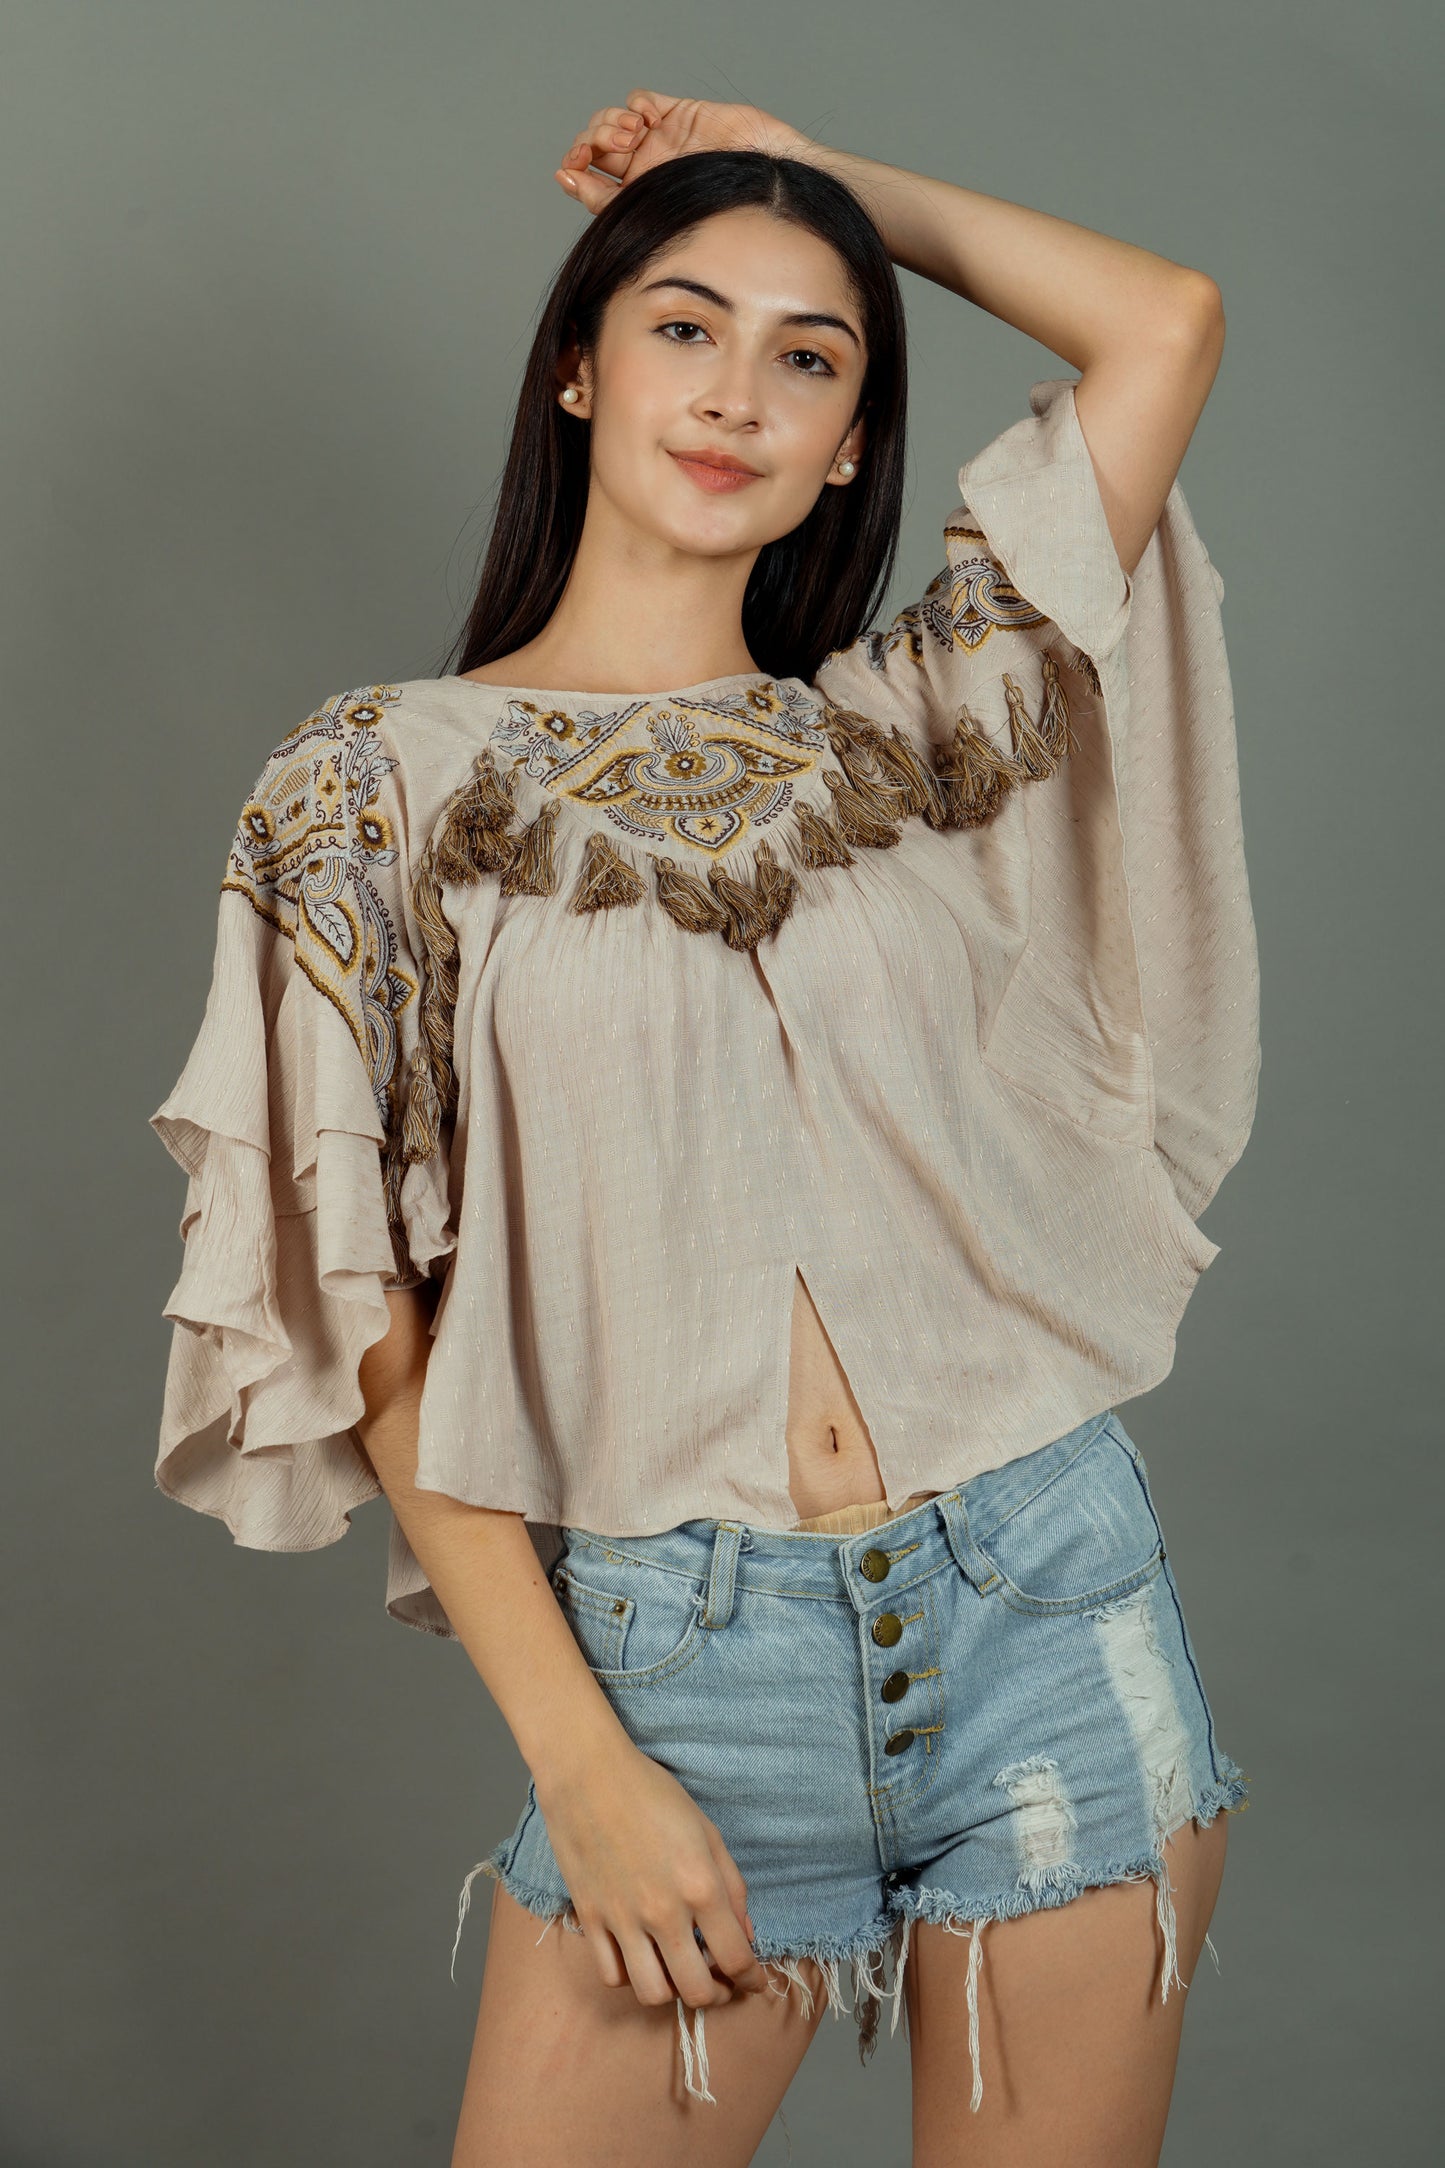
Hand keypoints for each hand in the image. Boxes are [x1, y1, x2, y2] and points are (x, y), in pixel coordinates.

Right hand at [534, 1730, 771, 2010]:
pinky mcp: (590, 1919)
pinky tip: (642, 1958)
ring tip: (680, 1975)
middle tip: (721, 1984)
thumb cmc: (653, 1793)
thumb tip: (746, 1933)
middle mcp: (663, 1912)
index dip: (752, 1978)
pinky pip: (611, 1974)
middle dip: (718, 1995)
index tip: (754, 1981)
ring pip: (652, 1994)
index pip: (736, 1958)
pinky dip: (630, 1976)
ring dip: (673, 1993)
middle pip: (696, 1990)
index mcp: (701, 1887)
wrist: (589, 1774)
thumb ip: (732, 1886)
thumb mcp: (708, 1832)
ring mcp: (623, 1920)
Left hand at [554, 88, 814, 215]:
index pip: (589, 180)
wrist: (765, 189)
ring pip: (611, 120)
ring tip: (632, 135)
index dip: (574, 169)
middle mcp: (644, 169)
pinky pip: (639, 99)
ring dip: (611, 123)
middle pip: (595, 145)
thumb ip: (606, 201)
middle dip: (590, 143)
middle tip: (603, 150)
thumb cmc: (720, 215)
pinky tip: (645, 122)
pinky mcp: (677, 114)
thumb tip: (564, 178)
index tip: (571, 169)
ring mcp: (660, 139)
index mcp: (635, 199)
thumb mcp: (652, 214)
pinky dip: (634, 105)